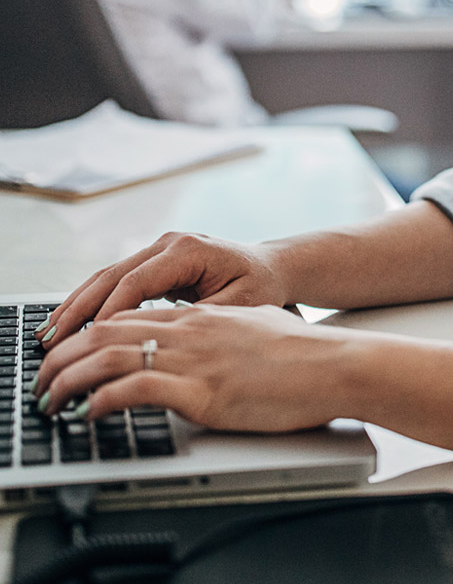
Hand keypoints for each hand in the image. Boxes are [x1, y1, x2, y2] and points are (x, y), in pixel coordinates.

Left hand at [34, 304, 359, 431]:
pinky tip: (88, 413)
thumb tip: (203, 348)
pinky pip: (136, 388)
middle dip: (65, 353)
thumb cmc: (301, 353)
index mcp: (200, 315)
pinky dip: (102, 399)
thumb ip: (219, 334)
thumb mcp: (252, 328)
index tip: (64, 350)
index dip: (87, 330)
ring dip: (70, 377)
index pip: (127, 314)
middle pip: (107, 329)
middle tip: (43, 377)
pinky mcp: (203, 390)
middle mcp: (191, 329)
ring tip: (50, 397)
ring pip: (111, 355)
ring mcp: (195, 357)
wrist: (334, 364)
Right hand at [38, 232, 295, 348]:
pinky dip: (92, 301)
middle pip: (113, 275)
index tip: (90, 340)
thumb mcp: (240, 306)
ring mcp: (159, 249)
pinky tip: (71, 323)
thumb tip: (165, 340)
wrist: (271, 266)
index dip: (111, 312)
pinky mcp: (155, 262)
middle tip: (52, 339)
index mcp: (188, 250)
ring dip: (78, 304)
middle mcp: (169, 243)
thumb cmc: (261, 287)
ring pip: (108, 276)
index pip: (138, 282)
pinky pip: (116, 281)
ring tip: (49, 334)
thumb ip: (201, 319)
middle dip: (80, 308)